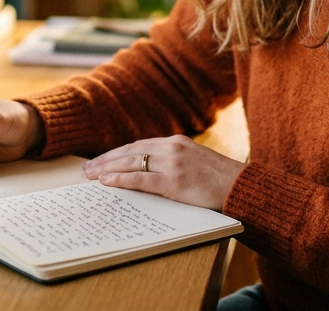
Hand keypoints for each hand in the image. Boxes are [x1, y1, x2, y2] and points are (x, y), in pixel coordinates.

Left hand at [82, 135, 244, 210]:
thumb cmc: (219, 179)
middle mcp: (171, 148)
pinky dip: (122, 179)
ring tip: (90, 176)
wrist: (241, 186)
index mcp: (175, 142)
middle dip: (106, 160)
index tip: (102, 160)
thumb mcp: (195, 161)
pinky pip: (141, 180)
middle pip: (130, 151)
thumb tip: (150, 170)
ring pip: (131, 162)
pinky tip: (107, 181)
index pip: (138, 145)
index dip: (117, 153)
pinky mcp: (174, 181)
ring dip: (108, 169)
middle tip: (87, 169)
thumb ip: (174, 161)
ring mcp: (172, 163)